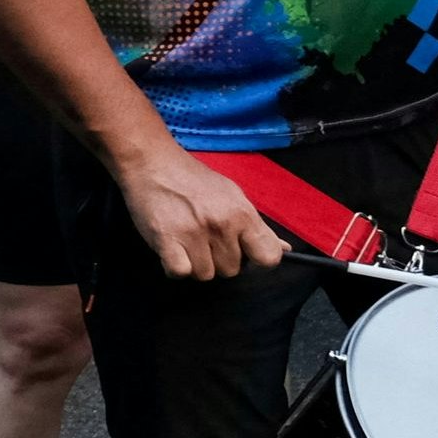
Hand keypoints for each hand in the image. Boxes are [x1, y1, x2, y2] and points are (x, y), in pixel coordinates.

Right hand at [114, 142, 283, 281]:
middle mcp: (222, 225)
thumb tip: (284, 249)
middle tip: (205, 240)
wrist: (153, 163)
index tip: (244, 253)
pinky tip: (173, 252)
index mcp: (242, 214)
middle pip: (231, 270)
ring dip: (195, 264)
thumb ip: (256, 226)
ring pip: (204, 275)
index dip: (256, 260)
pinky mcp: (166, 240)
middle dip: (218, 260)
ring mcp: (193, 234)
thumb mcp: (233, 196)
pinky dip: (175, 268)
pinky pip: (180, 273)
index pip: (268, 257)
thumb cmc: (194, 179)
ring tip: (186, 243)